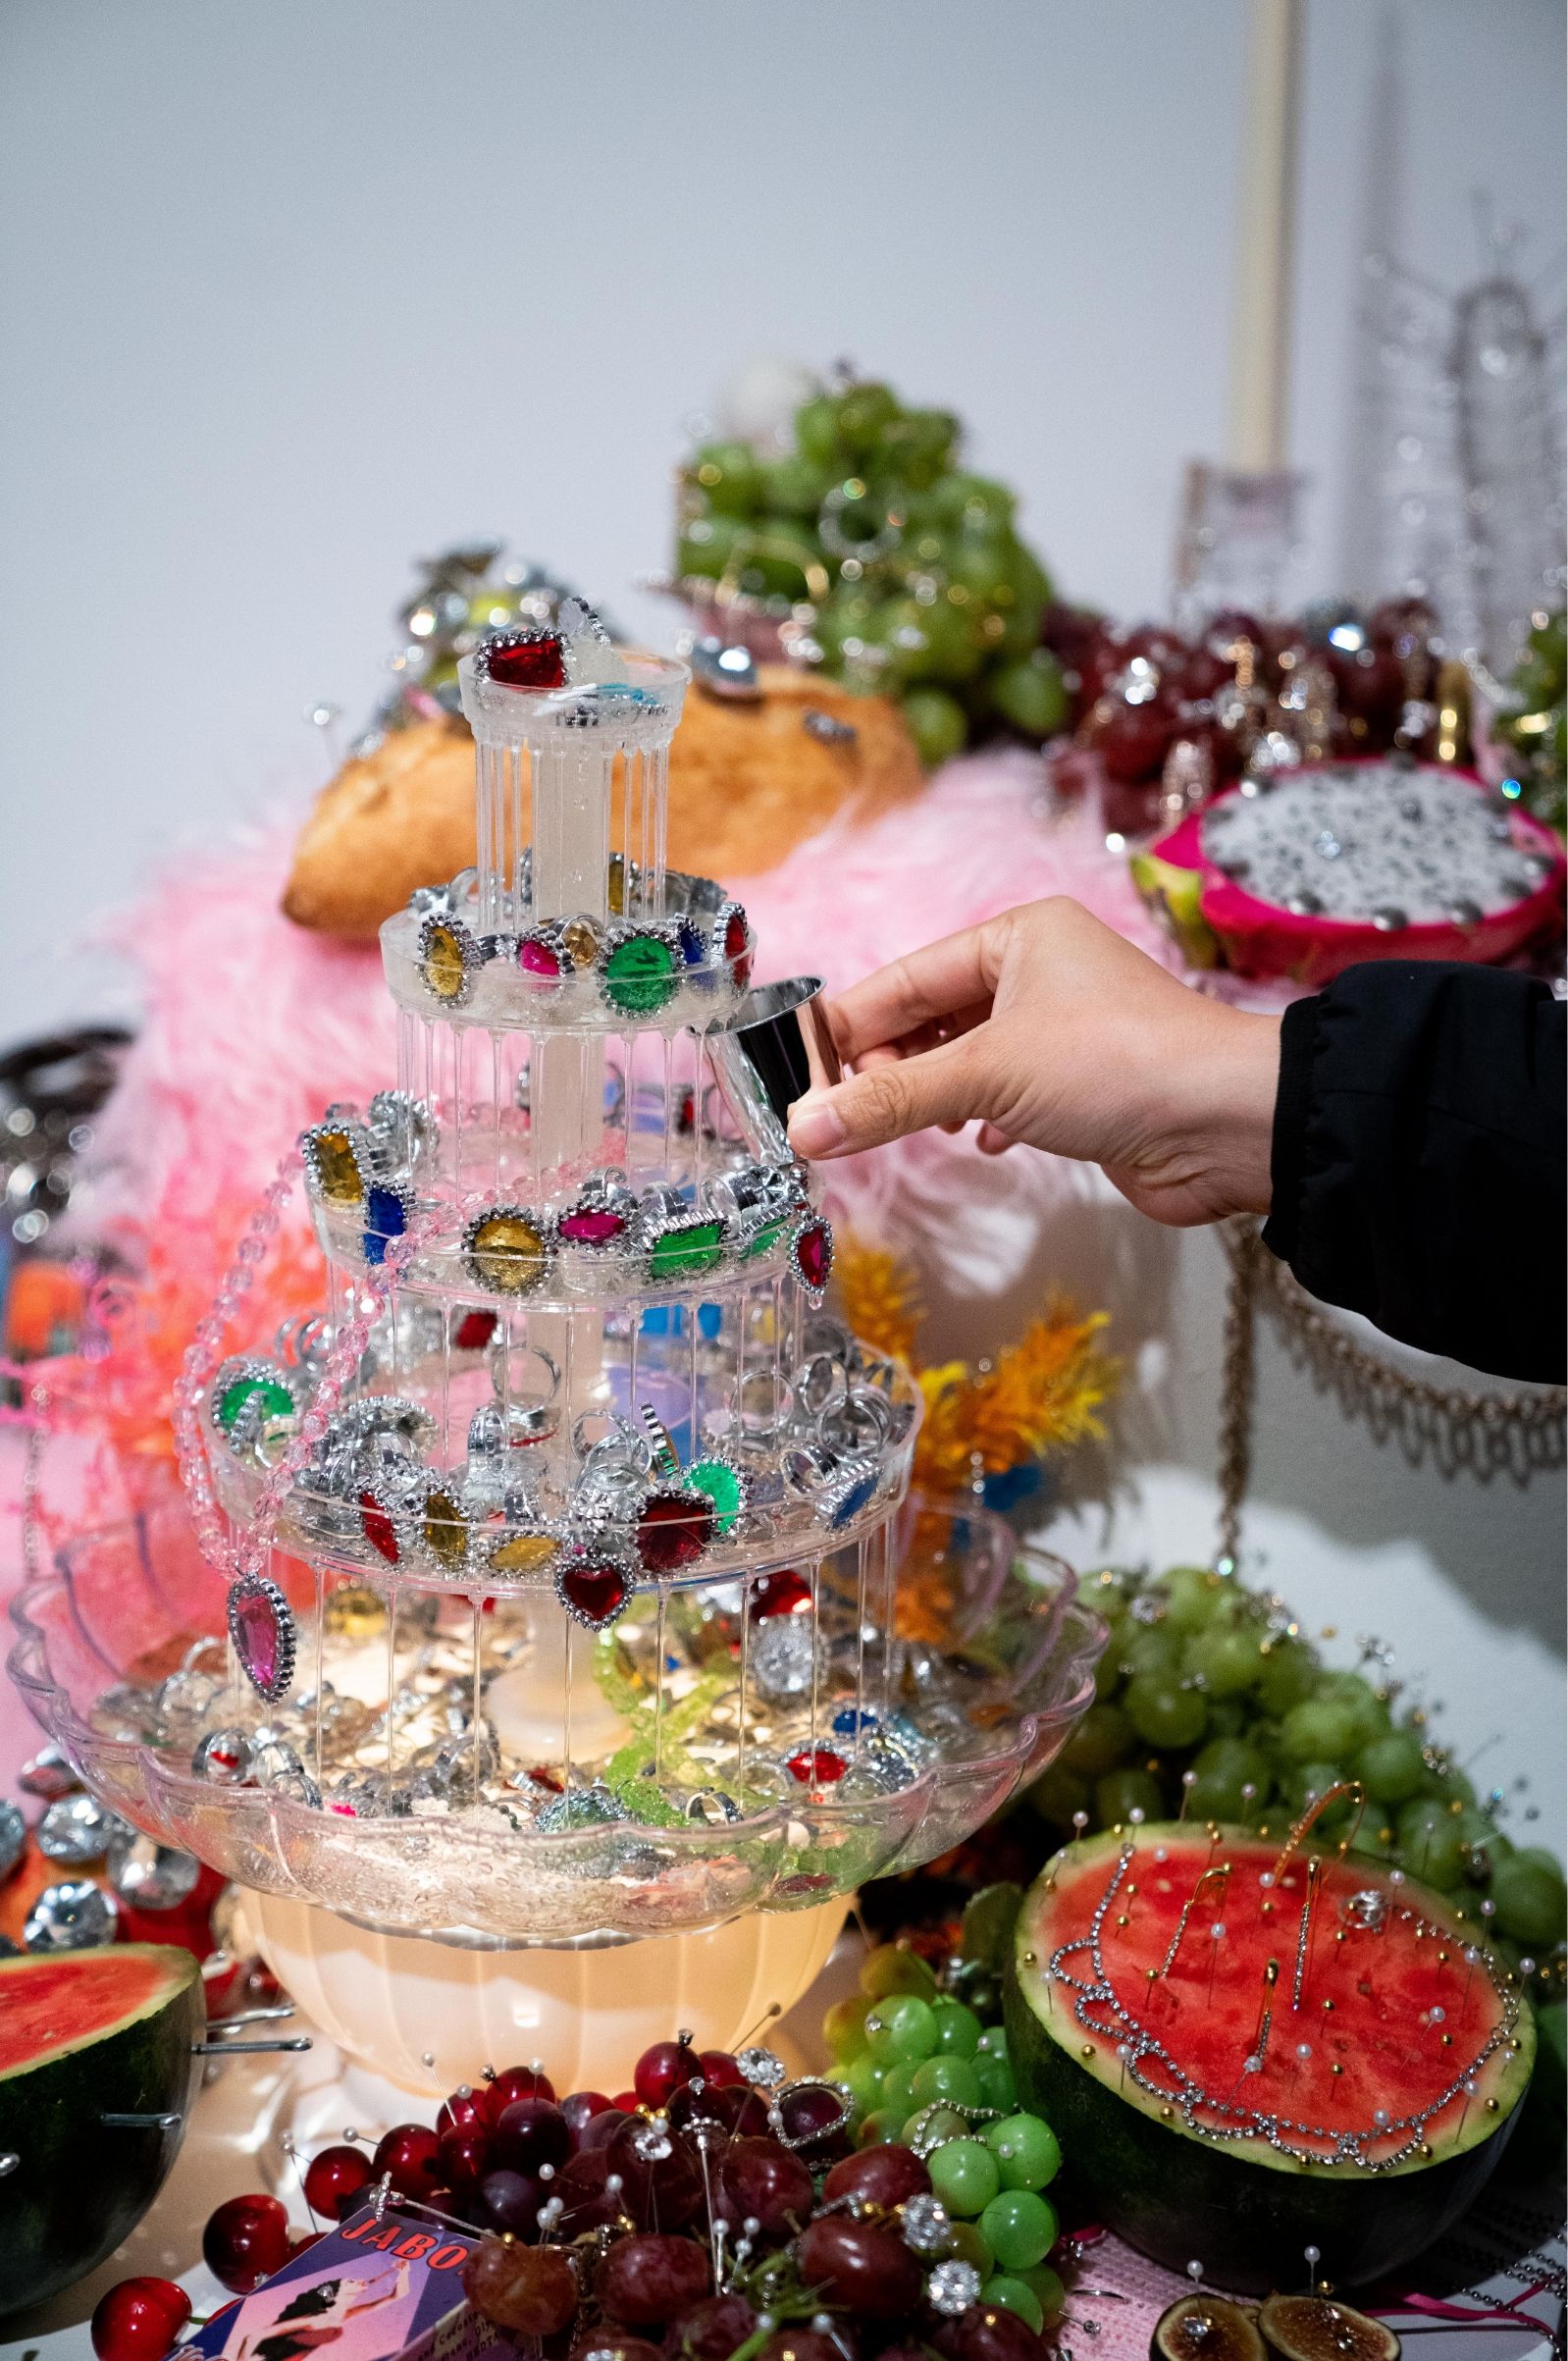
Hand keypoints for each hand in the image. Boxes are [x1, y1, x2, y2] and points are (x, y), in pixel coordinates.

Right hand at [785, 896, 1279, 1227]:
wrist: (1228, 1123)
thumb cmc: (1115, 1065)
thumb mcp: (985, 1075)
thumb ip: (888, 1102)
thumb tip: (802, 1128)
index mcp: (1017, 936)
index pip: (904, 978)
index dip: (848, 1029)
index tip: (798, 1076)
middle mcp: (1040, 972)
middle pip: (932, 1020)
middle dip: (892, 1071)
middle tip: (849, 1118)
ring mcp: (1064, 1029)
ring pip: (969, 1061)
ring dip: (937, 1099)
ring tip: (918, 1129)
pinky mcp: (1084, 1085)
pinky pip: (1007, 1095)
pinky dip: (986, 1120)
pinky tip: (987, 1143)